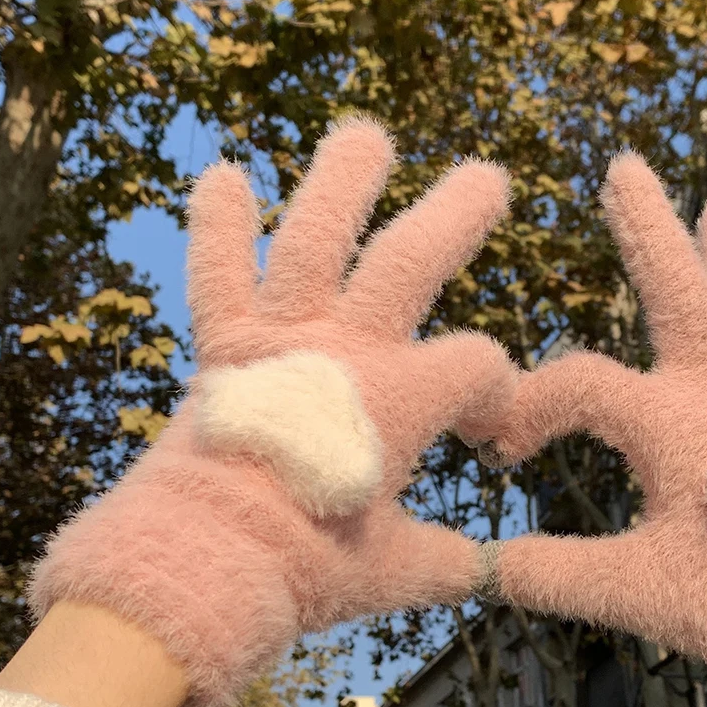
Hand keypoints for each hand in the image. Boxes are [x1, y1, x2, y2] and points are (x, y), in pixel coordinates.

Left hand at [30, 116, 516, 706]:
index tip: (489, 439)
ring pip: (315, 239)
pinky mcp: (228, 350)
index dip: (498, 394)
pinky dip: (219, 228)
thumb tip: (487, 573)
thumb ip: (450, 563)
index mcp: (403, 401)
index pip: (476, 366)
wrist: (208, 568)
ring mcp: (284, 340)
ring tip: (366, 134)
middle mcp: (347, 352)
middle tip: (489, 179)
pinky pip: (219, 277)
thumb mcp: (397, 570)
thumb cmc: (311, 568)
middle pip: (410, 261)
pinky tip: (223, 174)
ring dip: (340, 180)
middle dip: (455, 216)